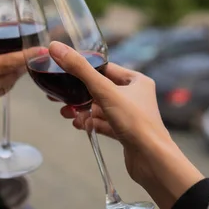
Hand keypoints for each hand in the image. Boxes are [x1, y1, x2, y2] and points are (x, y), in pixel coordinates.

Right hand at [0, 30, 24, 180]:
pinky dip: (5, 82)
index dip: (25, 57)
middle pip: (12, 73)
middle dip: (24, 62)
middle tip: (35, 51)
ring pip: (9, 83)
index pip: (4, 63)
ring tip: (21, 60)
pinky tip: (3, 75)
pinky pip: (1, 92)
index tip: (40, 50)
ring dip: (15, 72)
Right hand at [49, 42, 203, 208]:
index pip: (105, 68)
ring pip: (100, 108)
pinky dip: (90, 123)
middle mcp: (135, 96)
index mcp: (136, 81)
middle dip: (78, 93)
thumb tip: (56, 47)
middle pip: (99, 89)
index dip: (84, 69)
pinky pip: (103, 123)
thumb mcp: (104, 91)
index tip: (64, 71)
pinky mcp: (125, 133)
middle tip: (58, 96)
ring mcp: (130, 115)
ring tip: (64, 112)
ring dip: (82, 110)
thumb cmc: (135, 122)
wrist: (152, 161)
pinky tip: (78, 125)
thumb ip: (80, 69)